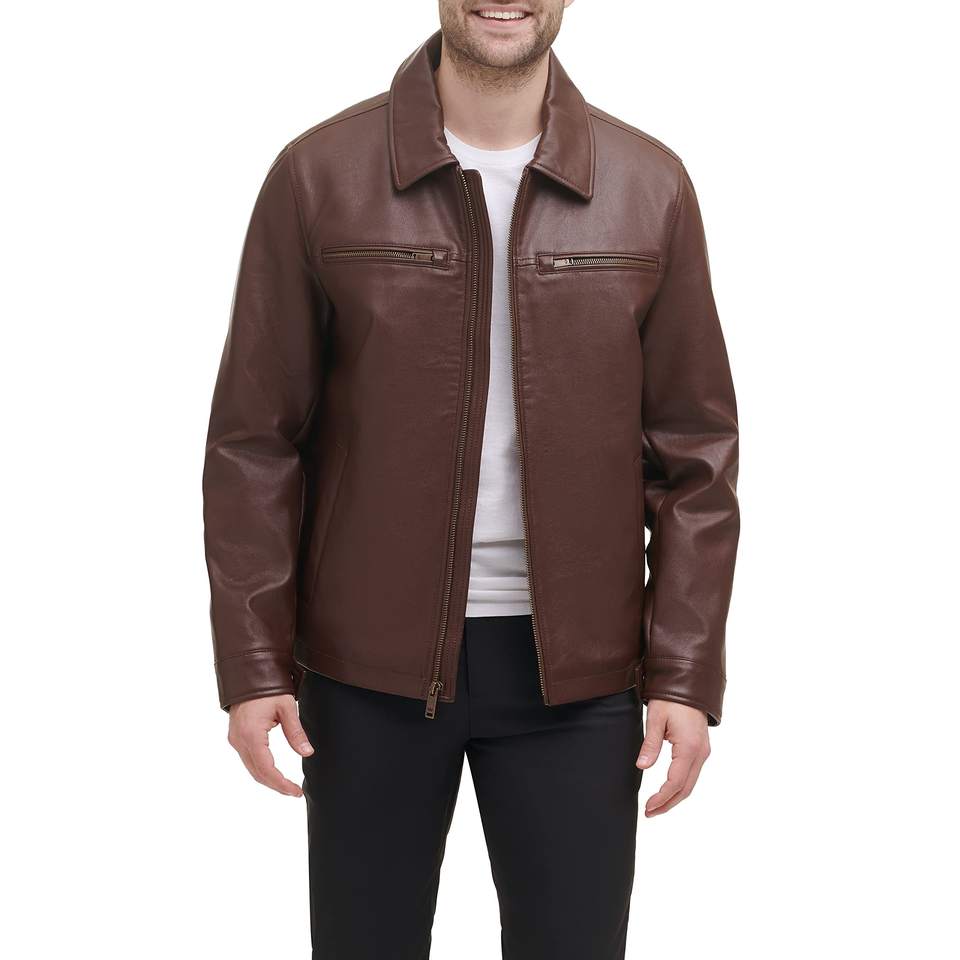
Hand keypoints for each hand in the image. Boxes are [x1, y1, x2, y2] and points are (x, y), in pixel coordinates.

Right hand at [227, 694, 313, 796]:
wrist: (249, 674)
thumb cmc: (268, 687)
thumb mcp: (287, 707)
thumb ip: (296, 732)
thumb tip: (308, 753)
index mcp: (251, 734)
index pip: (266, 769)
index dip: (281, 784)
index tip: (296, 791)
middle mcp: (239, 740)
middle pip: (257, 773)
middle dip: (276, 785)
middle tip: (295, 792)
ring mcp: (235, 739)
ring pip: (251, 769)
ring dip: (269, 779)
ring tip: (288, 786)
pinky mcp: (236, 737)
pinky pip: (248, 760)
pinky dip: (261, 770)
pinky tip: (275, 773)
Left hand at [636, 699, 710, 816]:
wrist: (689, 684)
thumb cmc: (670, 698)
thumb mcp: (655, 718)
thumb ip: (650, 744)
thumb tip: (642, 766)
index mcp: (689, 747)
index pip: (675, 782)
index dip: (662, 798)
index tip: (648, 807)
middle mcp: (700, 752)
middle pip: (685, 788)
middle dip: (668, 803)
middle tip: (649, 812)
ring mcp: (703, 751)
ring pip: (690, 783)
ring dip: (674, 797)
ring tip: (656, 806)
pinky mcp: (701, 748)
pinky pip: (692, 773)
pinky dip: (680, 786)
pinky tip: (668, 790)